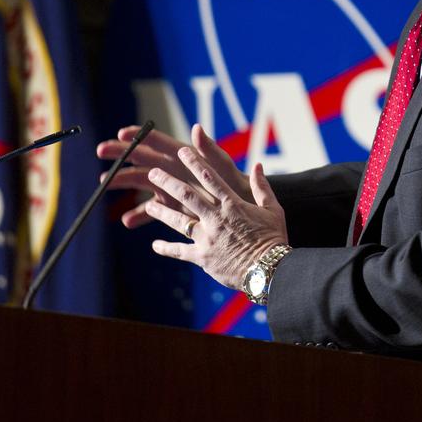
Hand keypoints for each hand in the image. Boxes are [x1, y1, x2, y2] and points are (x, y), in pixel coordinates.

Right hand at [95, 124, 252, 227]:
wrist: (240, 207)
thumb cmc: (234, 182)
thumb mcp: (223, 167)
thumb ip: (210, 150)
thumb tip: (198, 128)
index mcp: (182, 155)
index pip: (157, 141)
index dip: (140, 135)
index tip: (121, 132)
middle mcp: (171, 168)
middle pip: (141, 158)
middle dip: (121, 153)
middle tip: (101, 150)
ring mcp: (168, 187)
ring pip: (140, 181)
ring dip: (122, 181)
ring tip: (104, 183)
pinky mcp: (169, 206)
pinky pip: (150, 209)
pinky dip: (138, 214)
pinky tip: (127, 221)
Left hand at [146, 158, 287, 291]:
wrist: (268, 270)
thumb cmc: (273, 238)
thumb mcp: (273, 209)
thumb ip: (262, 187)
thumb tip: (258, 166)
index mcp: (232, 204)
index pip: (210, 178)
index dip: (195, 162)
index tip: (183, 151)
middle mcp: (215, 218)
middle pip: (187, 195)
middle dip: (168, 182)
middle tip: (153, 173)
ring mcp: (207, 237)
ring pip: (178, 221)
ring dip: (161, 212)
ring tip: (149, 204)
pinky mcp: (202, 257)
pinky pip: (180, 251)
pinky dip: (166, 248)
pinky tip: (154, 245)